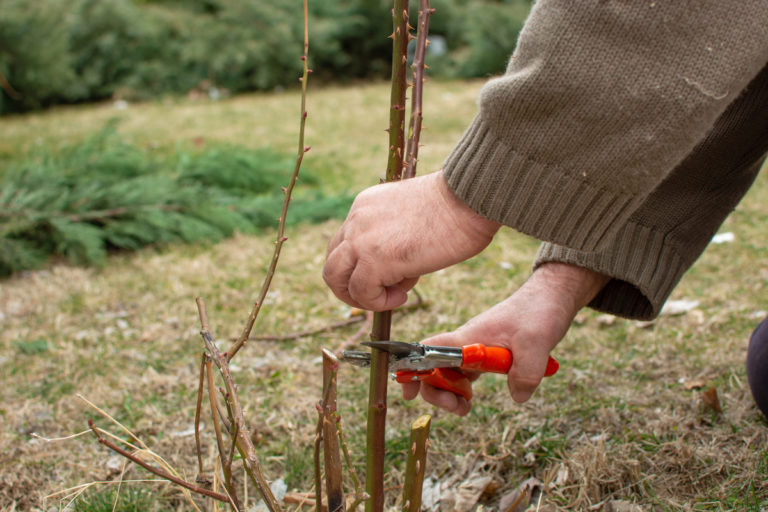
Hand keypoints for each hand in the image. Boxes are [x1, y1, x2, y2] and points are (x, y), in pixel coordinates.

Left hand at [323, 171, 500, 310]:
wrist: (470, 198)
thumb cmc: (458, 207)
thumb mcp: (413, 215)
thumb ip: (396, 235)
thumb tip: (398, 270)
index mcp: (366, 206)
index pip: (346, 243)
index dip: (362, 265)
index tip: (390, 275)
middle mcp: (357, 220)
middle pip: (332, 262)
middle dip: (351, 286)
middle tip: (380, 294)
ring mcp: (362, 239)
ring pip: (335, 278)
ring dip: (360, 296)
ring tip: (393, 296)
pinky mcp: (374, 259)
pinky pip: (361, 292)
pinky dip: (379, 302)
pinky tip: (403, 296)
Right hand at [401, 263, 608, 415]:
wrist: (552, 297)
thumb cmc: (539, 311)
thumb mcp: (536, 343)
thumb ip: (526, 372)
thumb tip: (517, 397)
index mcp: (468, 337)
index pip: (428, 349)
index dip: (413, 369)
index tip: (409, 392)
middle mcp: (467, 343)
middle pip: (436, 368)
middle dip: (437, 392)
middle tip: (459, 408)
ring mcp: (477, 349)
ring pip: (451, 373)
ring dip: (452, 394)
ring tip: (466, 408)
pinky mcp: (489, 355)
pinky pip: (469, 374)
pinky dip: (466, 389)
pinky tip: (475, 400)